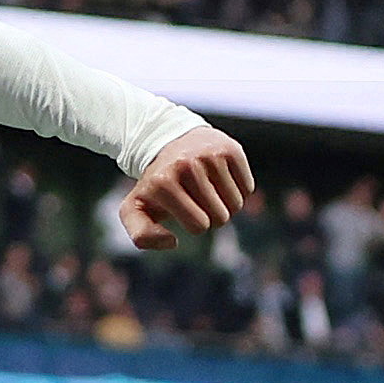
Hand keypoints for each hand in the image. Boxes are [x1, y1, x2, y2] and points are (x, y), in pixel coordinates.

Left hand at [119, 124, 254, 248]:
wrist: (169, 141)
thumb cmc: (156, 183)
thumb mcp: (135, 208)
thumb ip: (142, 235)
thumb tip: (173, 241)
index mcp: (163, 184)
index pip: (199, 226)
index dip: (196, 224)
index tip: (184, 209)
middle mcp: (187, 166)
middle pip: (221, 217)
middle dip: (212, 216)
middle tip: (197, 199)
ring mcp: (211, 155)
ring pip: (237, 205)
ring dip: (226, 204)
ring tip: (208, 189)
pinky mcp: (231, 149)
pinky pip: (248, 188)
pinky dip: (238, 190)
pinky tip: (220, 179)